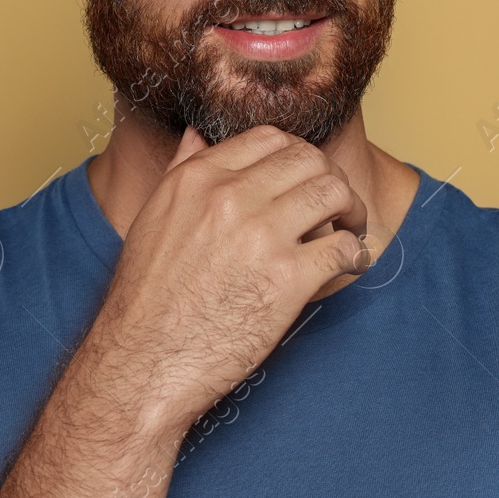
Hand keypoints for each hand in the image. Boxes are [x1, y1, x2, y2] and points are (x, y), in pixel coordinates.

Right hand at [84, 124, 371, 435]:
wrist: (143, 360)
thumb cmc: (146, 298)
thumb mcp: (153, 217)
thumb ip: (180, 170)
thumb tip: (198, 137)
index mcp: (199, 179)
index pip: (270, 139)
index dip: (297, 155)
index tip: (305, 177)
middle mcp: (231, 198)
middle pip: (309, 159)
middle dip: (331, 178)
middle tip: (337, 205)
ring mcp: (262, 236)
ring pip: (334, 193)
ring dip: (351, 210)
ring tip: (349, 231)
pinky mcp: (287, 280)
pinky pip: (343, 248)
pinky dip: (355, 255)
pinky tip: (350, 264)